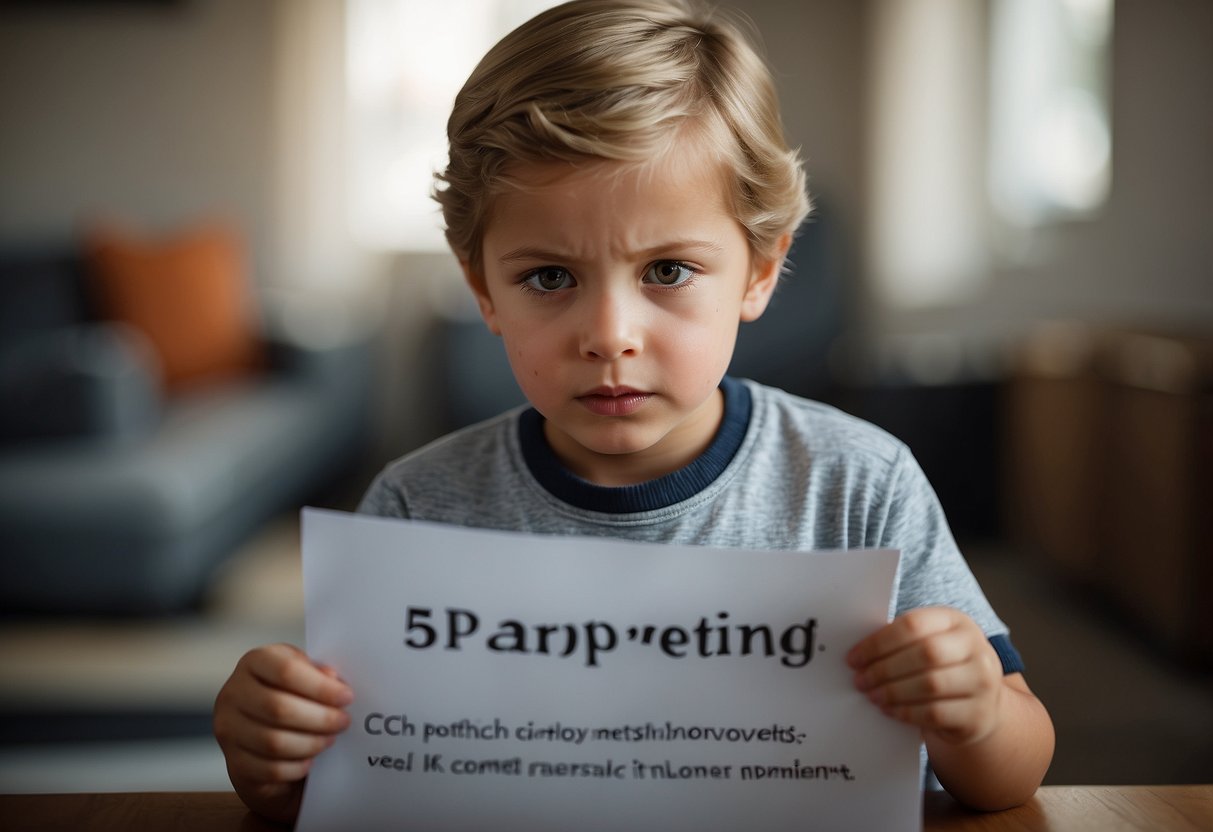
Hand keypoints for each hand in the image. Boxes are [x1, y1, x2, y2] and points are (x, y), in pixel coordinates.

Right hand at [213, 643, 353, 822]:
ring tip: (329, 740)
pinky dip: (296, 767)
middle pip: (278, 708)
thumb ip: (318, 674)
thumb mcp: (304, 675)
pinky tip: (310, 761)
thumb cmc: (290, 696)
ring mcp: (228, 729)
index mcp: (254, 662)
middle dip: (319, 718)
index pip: (285, 671)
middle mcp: (234, 693)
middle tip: (343, 722)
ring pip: (273, 742)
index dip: (320, 687)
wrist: (262, 735)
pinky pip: (268, 770)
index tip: (346, 697)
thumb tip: (332, 679)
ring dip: (310, 743)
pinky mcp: (234, 762)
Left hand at [846, 607, 1003, 746]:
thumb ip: (902, 643)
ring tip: (872, 695)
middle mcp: (976, 648)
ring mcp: (983, 681)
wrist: (981, 706)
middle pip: (925, 653)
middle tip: (860, 680)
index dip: (879, 642)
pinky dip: (906, 712)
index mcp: (956, 621)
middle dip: (885, 668)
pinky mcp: (978, 714)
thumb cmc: (943, 669)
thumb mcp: (931, 645)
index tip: (854, 657)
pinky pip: (936, 713)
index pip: (914, 624)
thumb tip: (859, 654)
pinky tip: (890, 710)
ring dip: (893, 691)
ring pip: (931, 684)